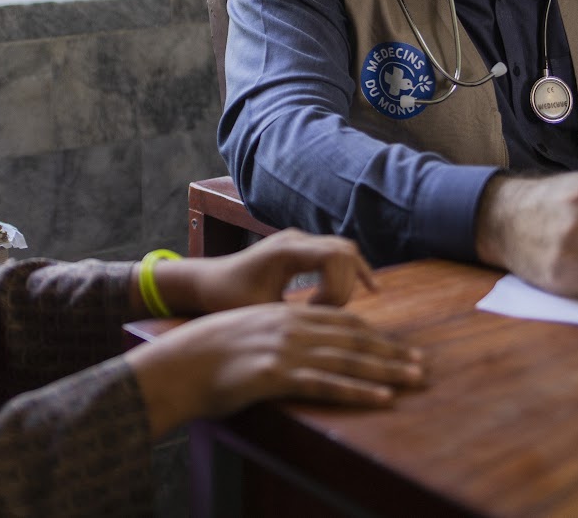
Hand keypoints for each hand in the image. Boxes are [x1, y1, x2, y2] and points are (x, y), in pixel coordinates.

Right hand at [126, 302, 425, 436]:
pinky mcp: (276, 375)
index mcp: (288, 314)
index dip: (377, 335)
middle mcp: (292, 327)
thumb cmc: (209, 352)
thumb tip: (304, 348)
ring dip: (386, 371)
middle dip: (392, 352)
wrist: (176, 363)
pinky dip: (358, 391)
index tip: (401, 348)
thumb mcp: (250, 331)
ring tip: (414, 380)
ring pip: (348, 359)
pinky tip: (382, 398)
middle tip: (423, 365)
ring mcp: (285, 350)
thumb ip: (280, 335)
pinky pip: (326, 384)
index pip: (343, 322)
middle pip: (354, 338)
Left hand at [154, 229, 377, 315]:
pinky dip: (353, 271)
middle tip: (327, 315)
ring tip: (338, 310)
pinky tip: (370, 289)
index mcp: (285, 251)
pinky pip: (337, 254)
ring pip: (344, 251)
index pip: (334, 257)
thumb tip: (324, 337)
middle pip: (345, 252)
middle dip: (346, 287)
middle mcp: (295, 240)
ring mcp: (299, 242)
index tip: (316, 313)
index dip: (337, 289)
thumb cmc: (227, 300)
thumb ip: (292, 320)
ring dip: (350, 280)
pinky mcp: (301, 250)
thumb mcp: (260, 313)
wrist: (207, 283)